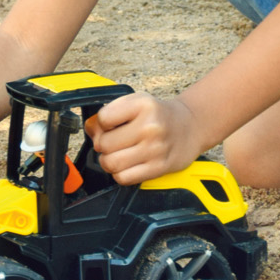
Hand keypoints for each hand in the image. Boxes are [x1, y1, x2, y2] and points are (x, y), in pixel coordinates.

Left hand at [85, 92, 203, 184]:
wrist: (190, 127)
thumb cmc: (159, 115)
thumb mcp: (137, 102)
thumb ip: (110, 111)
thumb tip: (89, 128)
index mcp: (144, 105)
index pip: (103, 119)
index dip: (100, 123)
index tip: (109, 125)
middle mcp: (151, 127)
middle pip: (104, 144)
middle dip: (102, 144)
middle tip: (113, 142)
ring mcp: (155, 149)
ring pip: (111, 163)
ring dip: (108, 161)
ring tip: (118, 154)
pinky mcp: (158, 168)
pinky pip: (123, 178)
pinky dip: (119, 174)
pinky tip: (127, 164)